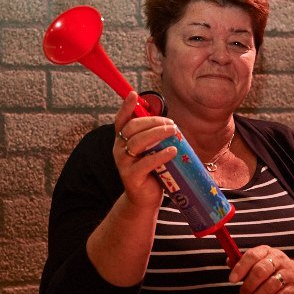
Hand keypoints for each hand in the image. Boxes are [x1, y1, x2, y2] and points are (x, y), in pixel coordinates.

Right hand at [113, 91, 177, 209]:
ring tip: (173, 131)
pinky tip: (172, 150)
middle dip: (152, 122)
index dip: (126, 107)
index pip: (121, 121)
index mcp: (122, 141)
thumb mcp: (150, 152)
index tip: (134, 94)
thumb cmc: (150, 172)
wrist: (144, 200)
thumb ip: (154, 138)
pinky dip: (161, 155)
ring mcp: (123, 163)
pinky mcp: (131, 176)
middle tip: (171, 123)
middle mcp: (119, 150)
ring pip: (138, 142)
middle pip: (132, 128)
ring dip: (158, 134)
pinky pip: (146, 162)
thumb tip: (171, 124)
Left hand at [229, 245, 293, 293]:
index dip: (240, 268)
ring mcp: (288, 273)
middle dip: (248, 285)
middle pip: (261, 270)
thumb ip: (243, 263)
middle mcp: (278, 259)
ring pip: (270, 285)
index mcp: (266, 251)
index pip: (252, 255)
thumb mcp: (259, 262)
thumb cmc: (272, 270)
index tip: (232, 280)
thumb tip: (229, 261)